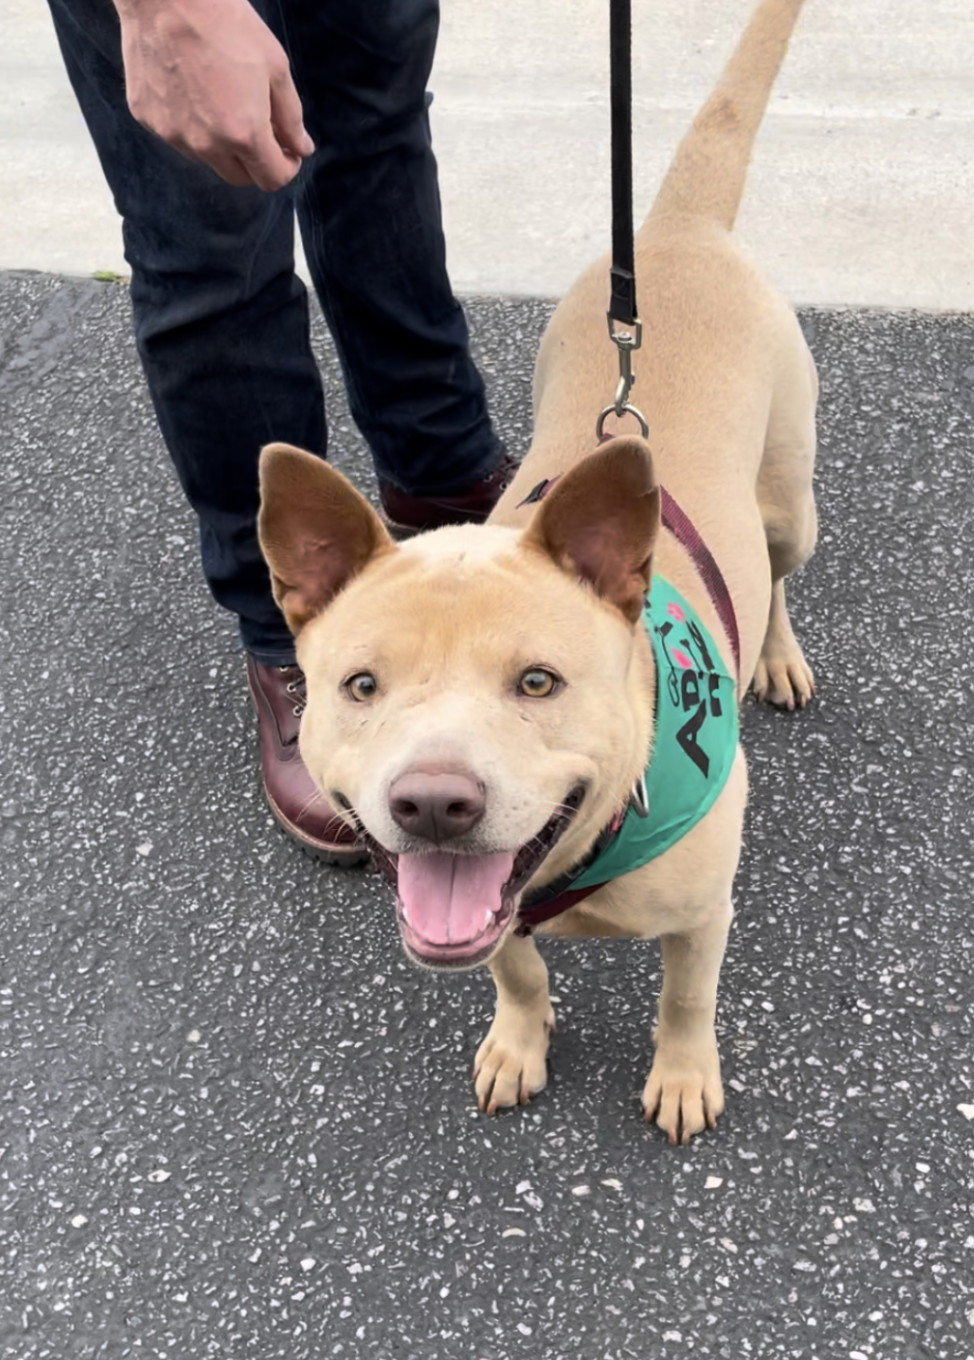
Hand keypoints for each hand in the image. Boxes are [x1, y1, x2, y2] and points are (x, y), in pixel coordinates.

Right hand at [115, 0, 314, 190]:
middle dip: (256, 163)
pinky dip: (192, 125)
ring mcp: (174, 134)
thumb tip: (302, 149)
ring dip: (223, 145)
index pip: (272, 180)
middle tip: (262, 132)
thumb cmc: (227, 24)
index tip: (288, 151)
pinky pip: (178, 136)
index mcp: (244, 134)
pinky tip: (193, 89)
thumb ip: (291, 118)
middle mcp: (207, 144)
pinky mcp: (148, 119)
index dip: (286, 168)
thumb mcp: (275, 68)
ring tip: (224, 101)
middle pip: (240, 177)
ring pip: (208, 159)